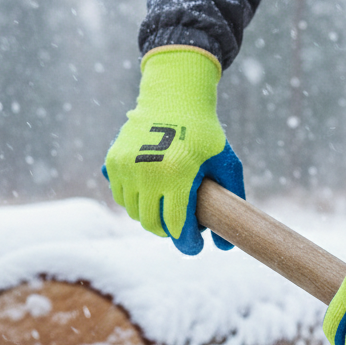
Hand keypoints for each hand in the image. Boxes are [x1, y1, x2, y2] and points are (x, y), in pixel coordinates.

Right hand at [102, 46, 244, 254]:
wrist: (174, 97)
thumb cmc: (205, 134)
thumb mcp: (226, 163)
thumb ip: (232, 201)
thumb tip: (226, 246)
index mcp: (177, 174)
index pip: (177, 226)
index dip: (187, 243)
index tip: (195, 247)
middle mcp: (147, 172)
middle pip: (152, 225)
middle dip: (168, 232)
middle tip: (181, 226)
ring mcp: (126, 167)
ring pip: (134, 213)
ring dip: (150, 217)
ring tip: (166, 208)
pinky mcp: (113, 162)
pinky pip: (121, 197)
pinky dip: (135, 202)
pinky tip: (150, 194)